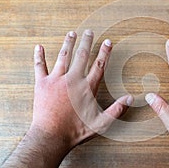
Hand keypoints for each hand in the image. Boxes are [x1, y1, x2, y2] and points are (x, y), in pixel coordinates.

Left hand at [32, 29, 131, 146]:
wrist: (50, 136)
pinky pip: (40, 66)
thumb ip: (116, 110)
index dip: (104, 52)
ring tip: (71, 33)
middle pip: (81, 56)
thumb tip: (130, 98)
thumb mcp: (100, 123)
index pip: (98, 65)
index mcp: (87, 87)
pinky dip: (39, 56)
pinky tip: (38, 47)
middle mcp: (72, 80)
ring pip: (63, 57)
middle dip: (86, 42)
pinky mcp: (42, 84)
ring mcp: (56, 80)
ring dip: (68, 44)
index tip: (108, 42)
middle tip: (89, 31)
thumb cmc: (75, 130)